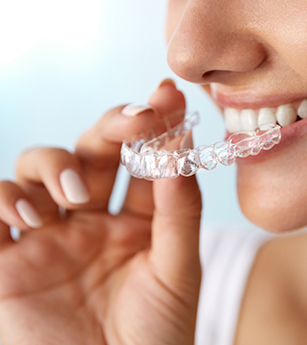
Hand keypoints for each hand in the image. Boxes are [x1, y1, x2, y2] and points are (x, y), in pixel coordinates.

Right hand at [0, 80, 201, 344]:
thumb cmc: (156, 339)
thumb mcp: (178, 271)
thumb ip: (179, 209)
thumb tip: (181, 144)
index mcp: (136, 222)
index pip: (143, 159)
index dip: (156, 124)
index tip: (168, 94)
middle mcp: (90, 222)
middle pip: (93, 150)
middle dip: (112, 126)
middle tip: (134, 122)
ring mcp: (46, 239)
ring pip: (38, 168)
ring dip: (55, 166)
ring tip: (76, 198)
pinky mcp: (4, 265)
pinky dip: (1, 198)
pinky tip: (28, 216)